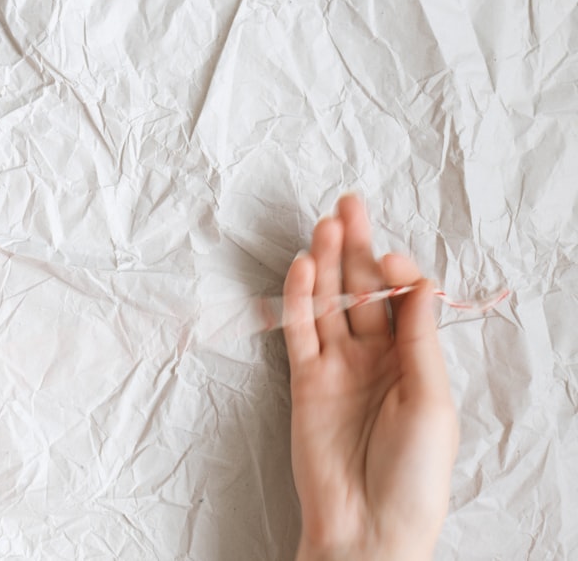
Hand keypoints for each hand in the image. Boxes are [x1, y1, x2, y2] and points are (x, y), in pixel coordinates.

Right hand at [282, 196, 458, 560]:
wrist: (368, 525)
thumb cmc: (413, 474)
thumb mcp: (432, 402)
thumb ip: (417, 340)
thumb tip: (415, 284)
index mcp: (414, 363)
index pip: (402, 300)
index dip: (395, 273)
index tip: (390, 258)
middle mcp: (374, 359)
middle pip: (363, 291)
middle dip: (357, 247)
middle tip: (350, 204)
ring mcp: (337, 367)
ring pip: (328, 303)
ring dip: (326, 263)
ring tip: (326, 223)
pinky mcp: (304, 380)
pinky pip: (299, 330)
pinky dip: (297, 299)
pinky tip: (301, 267)